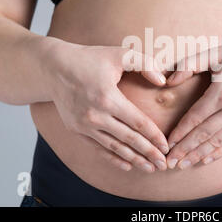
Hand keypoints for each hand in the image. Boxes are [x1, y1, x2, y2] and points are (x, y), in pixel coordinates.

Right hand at [45, 40, 168, 172]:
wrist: (54, 66)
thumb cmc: (90, 58)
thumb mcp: (120, 54)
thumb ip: (145, 64)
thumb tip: (163, 81)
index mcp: (108, 97)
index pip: (138, 122)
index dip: (155, 136)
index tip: (167, 146)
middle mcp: (95, 115)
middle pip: (129, 139)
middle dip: (149, 153)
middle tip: (164, 164)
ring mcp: (83, 125)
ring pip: (114, 147)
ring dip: (134, 159)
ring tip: (150, 168)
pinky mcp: (75, 129)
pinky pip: (98, 148)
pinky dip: (113, 158)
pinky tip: (127, 165)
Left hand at [165, 40, 221, 168]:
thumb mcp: (215, 53)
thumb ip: (190, 65)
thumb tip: (168, 80)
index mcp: (221, 93)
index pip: (195, 118)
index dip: (179, 132)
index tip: (167, 143)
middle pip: (203, 134)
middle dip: (185, 149)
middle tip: (170, 162)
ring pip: (217, 142)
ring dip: (198, 155)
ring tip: (183, 165)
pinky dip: (219, 153)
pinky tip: (206, 160)